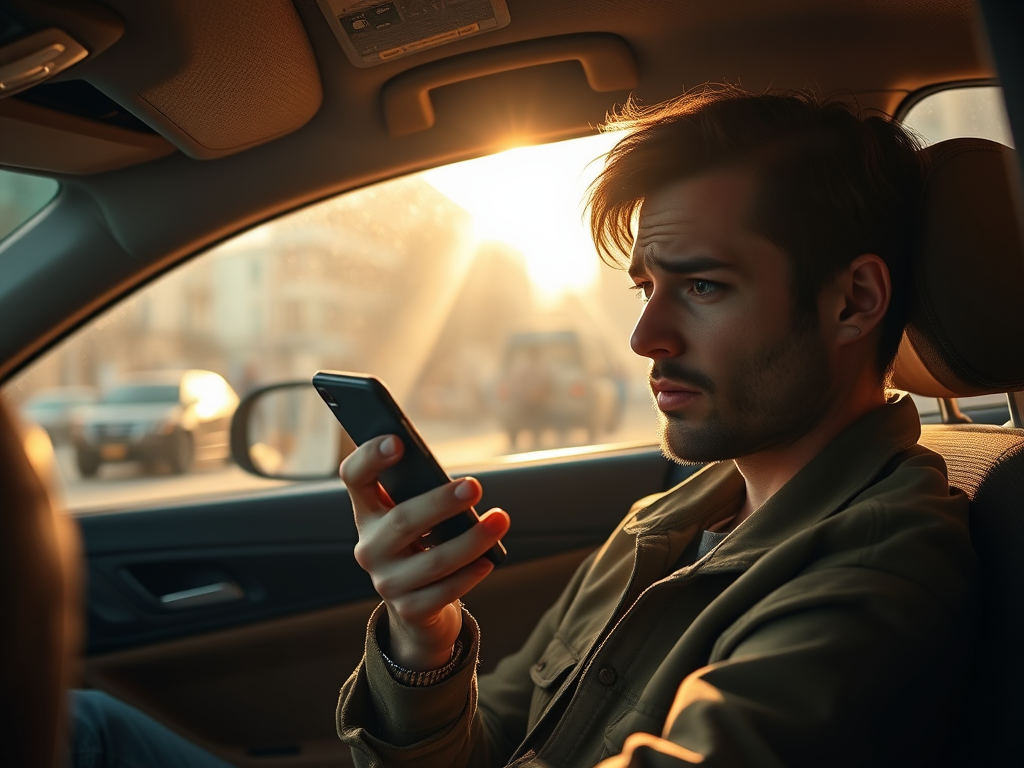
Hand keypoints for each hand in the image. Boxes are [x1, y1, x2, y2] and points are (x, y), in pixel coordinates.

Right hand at [341, 434, 510, 670]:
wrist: (419, 607)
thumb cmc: (423, 545)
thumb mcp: (417, 517)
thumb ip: (425, 496)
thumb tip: (463, 487)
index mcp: (368, 512)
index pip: (355, 477)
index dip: (370, 457)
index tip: (398, 441)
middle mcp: (370, 547)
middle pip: (402, 520)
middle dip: (440, 503)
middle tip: (474, 487)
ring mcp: (386, 581)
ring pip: (433, 560)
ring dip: (471, 540)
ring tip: (500, 520)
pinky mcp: (409, 609)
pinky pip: (444, 592)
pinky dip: (469, 575)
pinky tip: (488, 561)